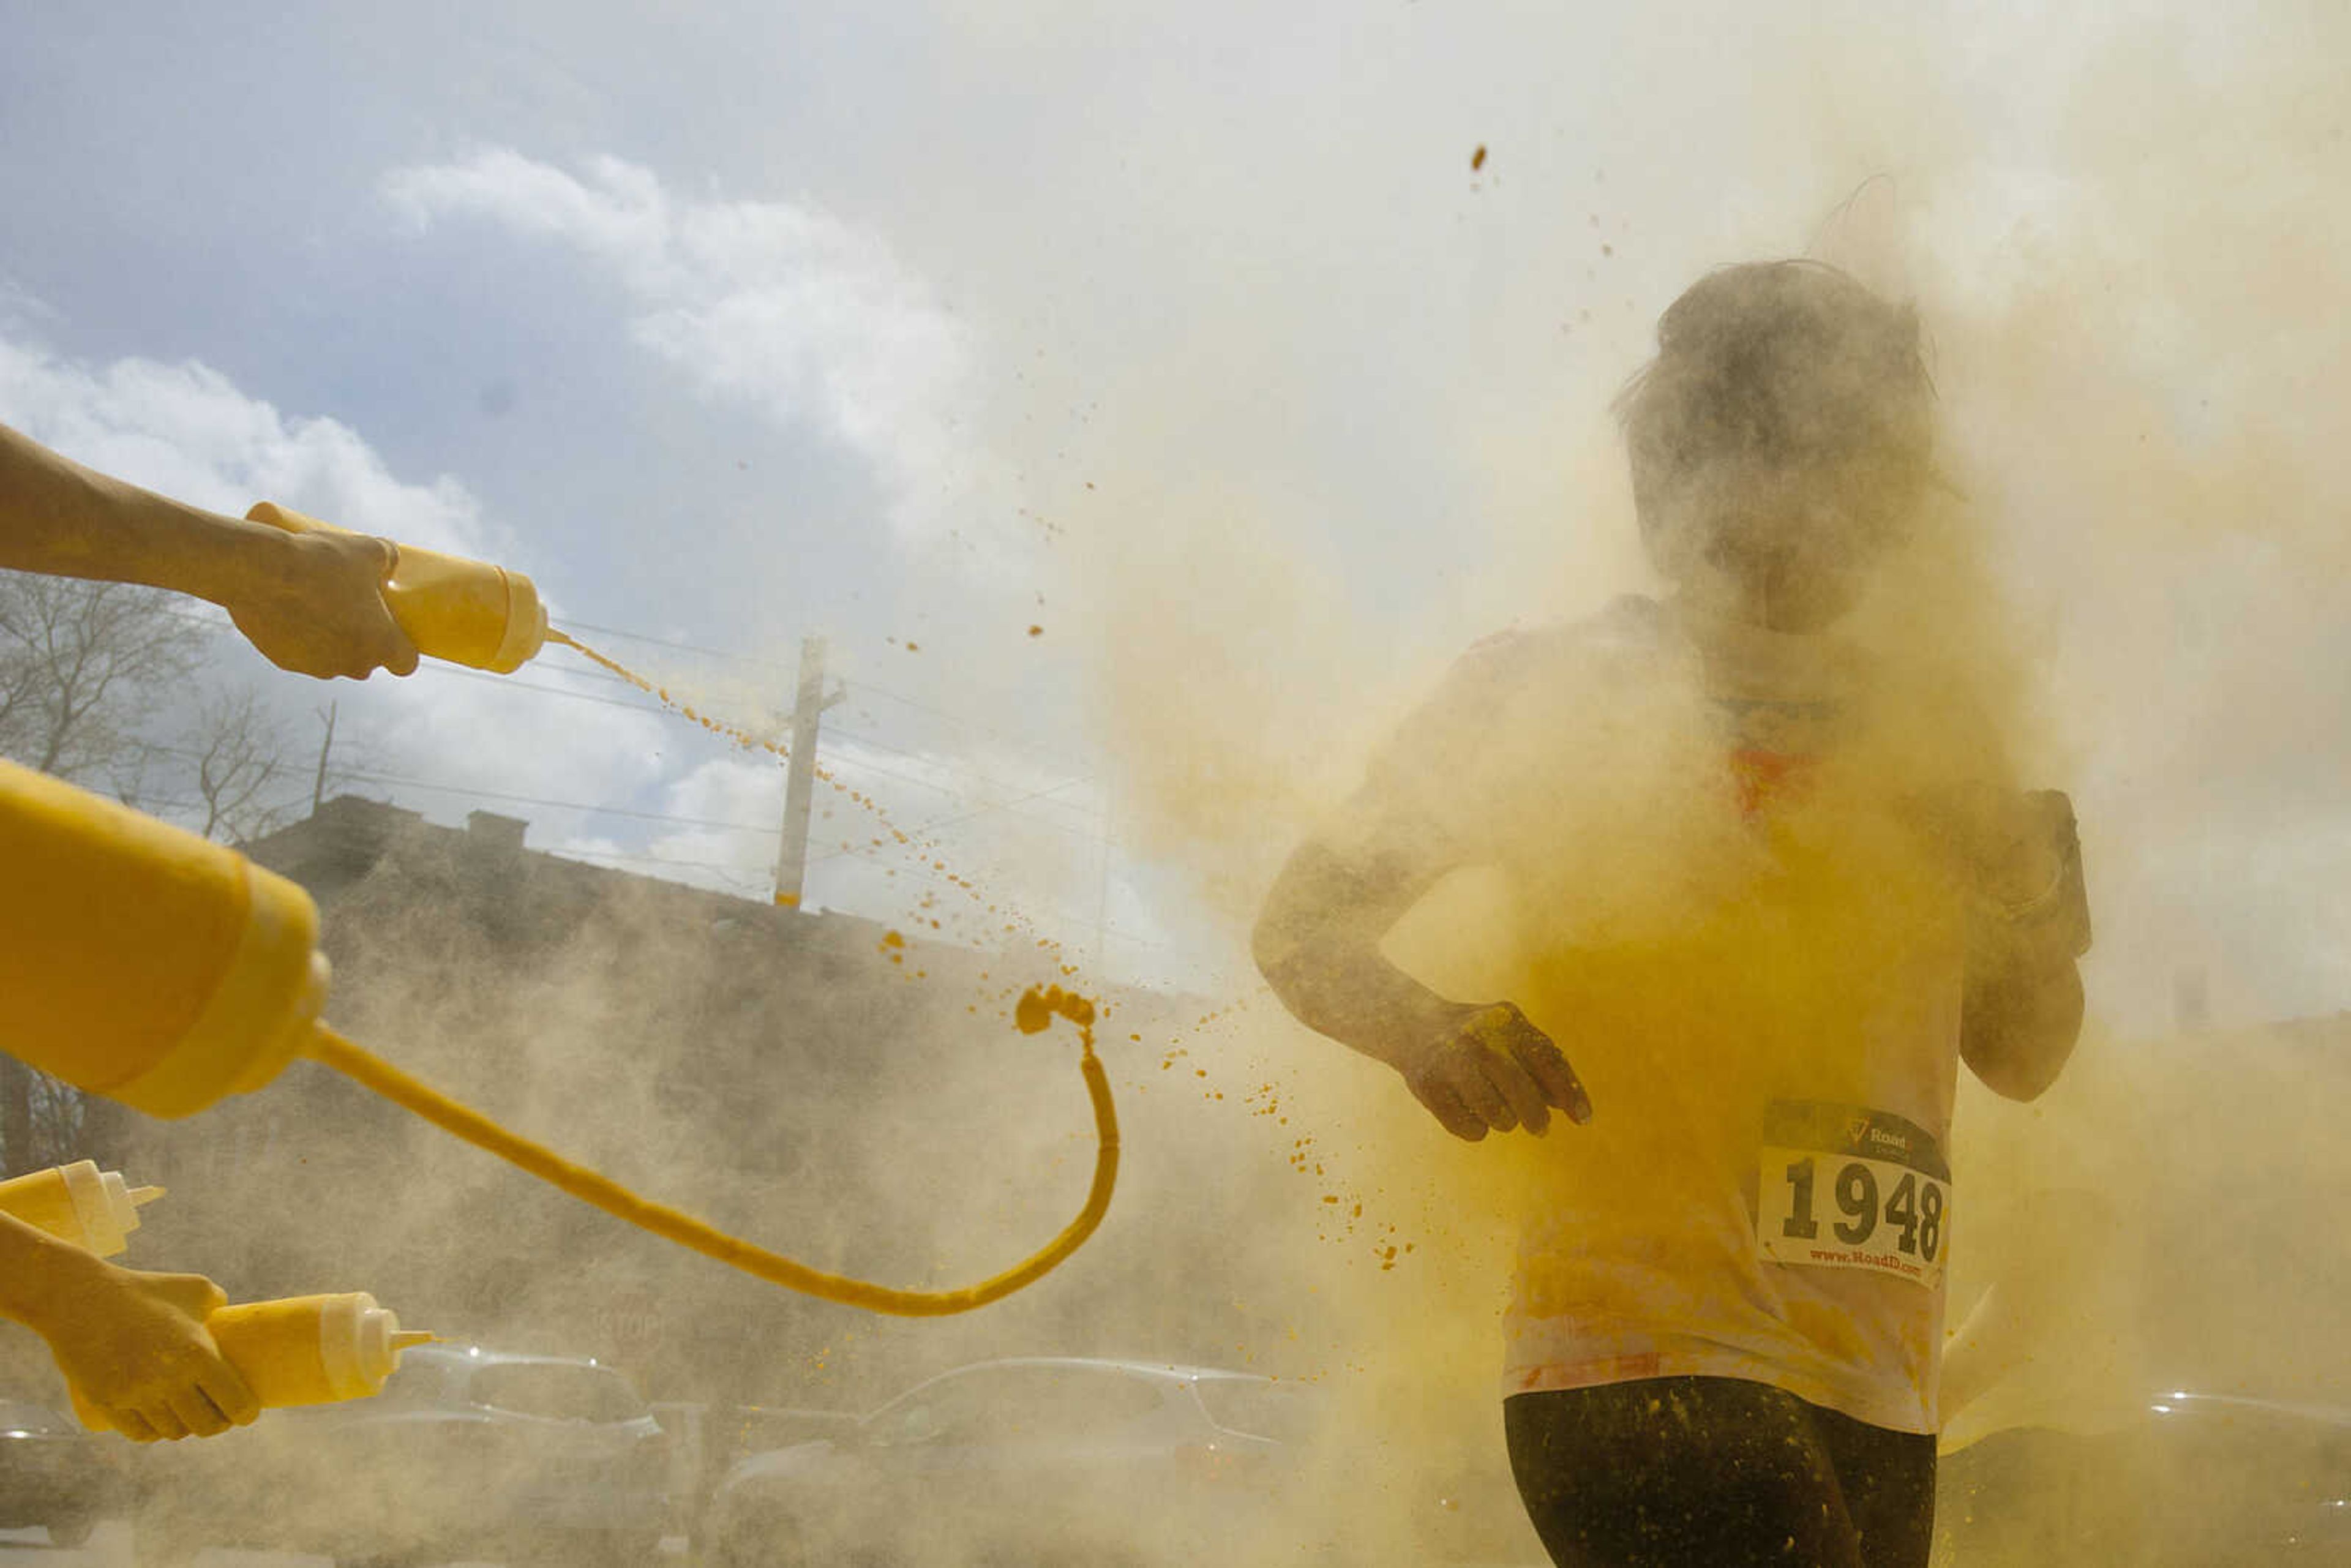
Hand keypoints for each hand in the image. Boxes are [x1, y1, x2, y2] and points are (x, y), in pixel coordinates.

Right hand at [41, 1265, 258, 1441]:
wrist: (80, 1297)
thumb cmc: (145, 1289)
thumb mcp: (194, 1288)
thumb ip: (219, 1303)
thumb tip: (232, 1316)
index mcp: (197, 1354)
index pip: (234, 1402)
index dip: (245, 1413)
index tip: (247, 1414)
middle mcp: (168, 1380)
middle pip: (204, 1425)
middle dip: (217, 1425)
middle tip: (220, 1417)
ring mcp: (135, 1395)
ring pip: (171, 1432)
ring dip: (184, 1430)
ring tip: (190, 1420)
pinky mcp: (107, 1403)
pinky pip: (139, 1433)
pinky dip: (153, 1434)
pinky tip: (161, 1428)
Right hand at [229, 527, 418, 679]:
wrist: (258, 572)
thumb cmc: (321, 563)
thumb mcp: (367, 549)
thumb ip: (389, 558)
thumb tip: (391, 561)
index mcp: (380, 645)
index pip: (406, 662)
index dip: (403, 646)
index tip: (392, 627)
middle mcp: (351, 665)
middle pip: (367, 659)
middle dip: (363, 637)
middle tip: (352, 605)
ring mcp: (316, 667)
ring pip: (332, 657)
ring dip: (330, 638)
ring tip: (318, 601)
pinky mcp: (284, 661)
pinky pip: (301, 652)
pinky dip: (300, 637)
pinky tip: (292, 609)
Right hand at [1396, 1001, 1591, 1140]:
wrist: (1413, 1025)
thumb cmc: (1478, 1037)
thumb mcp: (1510, 1036)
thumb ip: (1541, 1063)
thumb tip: (1570, 1106)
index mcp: (1506, 1021)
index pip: (1547, 1060)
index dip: (1569, 1092)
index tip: (1583, 1119)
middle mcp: (1478, 1039)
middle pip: (1521, 1092)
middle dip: (1536, 1117)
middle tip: (1541, 1129)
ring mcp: (1450, 1062)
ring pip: (1498, 1117)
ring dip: (1503, 1120)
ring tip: (1492, 1105)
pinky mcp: (1428, 1087)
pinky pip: (1471, 1129)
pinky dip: (1477, 1128)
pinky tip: (1468, 1109)